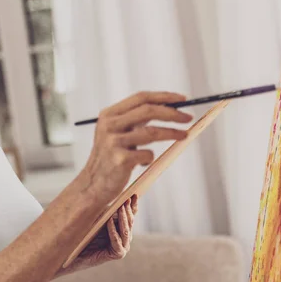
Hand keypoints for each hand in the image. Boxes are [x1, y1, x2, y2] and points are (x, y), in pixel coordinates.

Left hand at [61, 195, 138, 274]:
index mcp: (123, 228)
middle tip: (126, 199)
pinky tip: (109, 220)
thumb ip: (108, 210)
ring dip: (123, 218)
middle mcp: (125, 237)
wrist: (75, 251)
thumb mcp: (98, 218)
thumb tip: (114, 194)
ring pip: (126, 231)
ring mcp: (123, 247)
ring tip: (121, 207)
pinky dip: (113, 230)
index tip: (134, 194)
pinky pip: (117, 240)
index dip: (133, 205)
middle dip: (128, 210)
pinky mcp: (118, 254)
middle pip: (130, 222)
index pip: (131, 215)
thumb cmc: (85, 232)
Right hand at [81, 91, 192, 205]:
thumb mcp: (117, 132)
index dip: (164, 97)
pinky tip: (143, 162)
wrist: (93, 184)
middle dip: (172, 113)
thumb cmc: (111, 157)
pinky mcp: (120, 160)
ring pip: (152, 132)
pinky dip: (151, 158)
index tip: (182, 100)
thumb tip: (170, 108)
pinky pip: (148, 154)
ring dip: (172, 133)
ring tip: (184, 135)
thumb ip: (136, 119)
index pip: (141, 98)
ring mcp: (113, 142)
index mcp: (109, 114)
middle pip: (148, 111)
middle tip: (188, 117)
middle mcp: (109, 125)